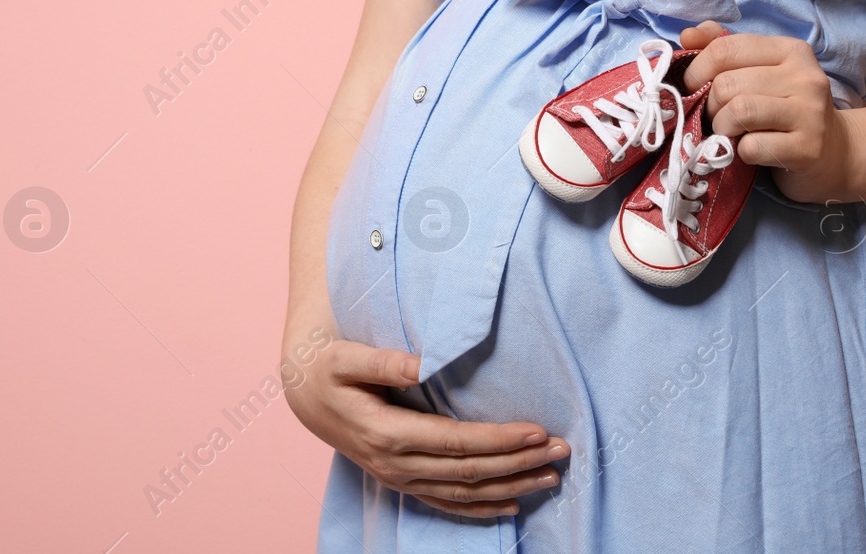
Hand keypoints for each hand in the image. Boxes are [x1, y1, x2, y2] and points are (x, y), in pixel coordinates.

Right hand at [285, 338, 568, 516]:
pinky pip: (447, 503)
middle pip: (468, 472)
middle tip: (561, 451)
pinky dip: (481, 508)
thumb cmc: (329, 368)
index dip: (498, 441)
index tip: (536, 431)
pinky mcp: (402, 481)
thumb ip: (385, 362)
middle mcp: (396, 463)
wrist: (304, 393)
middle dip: (518, 464)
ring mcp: (399, 477)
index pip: (456, 442)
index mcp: (387, 433)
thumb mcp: (347, 358)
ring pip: (463, 492)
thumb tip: (425, 363)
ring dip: (510, 487)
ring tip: (551, 477)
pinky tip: (513, 505)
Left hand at [678, 21, 855, 203]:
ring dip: (722, 127)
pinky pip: (752, 146)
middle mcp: (804, 76)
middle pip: (727, 84)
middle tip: (718, 117)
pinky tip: (751, 150)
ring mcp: (810, 113)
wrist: (835, 153)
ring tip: (731, 132)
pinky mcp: (807, 148)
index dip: (697, 70)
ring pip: (738, 112)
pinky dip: (740, 152)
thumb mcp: (761, 71)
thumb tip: (688, 35)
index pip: (725, 48)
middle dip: (711, 105)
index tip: (694, 88)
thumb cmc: (787, 109)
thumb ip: (725, 49)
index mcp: (790, 50)